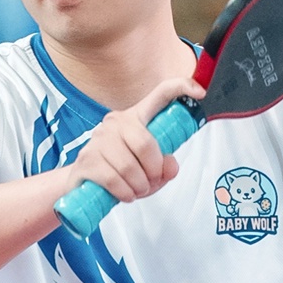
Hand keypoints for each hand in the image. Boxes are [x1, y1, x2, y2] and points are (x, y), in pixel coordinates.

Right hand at [60, 75, 202, 208]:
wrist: (82, 184)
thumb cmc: (119, 172)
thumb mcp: (147, 171)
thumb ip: (164, 168)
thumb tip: (170, 167)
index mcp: (134, 118)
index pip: (159, 95)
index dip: (180, 88)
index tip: (200, 91)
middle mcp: (114, 123)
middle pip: (145, 144)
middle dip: (153, 171)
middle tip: (150, 183)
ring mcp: (98, 140)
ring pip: (129, 166)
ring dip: (139, 187)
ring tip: (136, 191)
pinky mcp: (86, 161)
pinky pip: (114, 179)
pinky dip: (125, 193)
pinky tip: (125, 194)